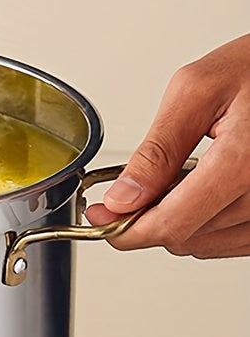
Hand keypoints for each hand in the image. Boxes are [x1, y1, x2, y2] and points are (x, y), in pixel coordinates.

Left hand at [85, 34, 249, 257]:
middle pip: (183, 236)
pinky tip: (198, 192)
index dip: (125, 228)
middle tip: (132, 188)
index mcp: (244, 163)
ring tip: (177, 178)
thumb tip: (122, 198)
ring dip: (177, 220)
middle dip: (148, 217)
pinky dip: (204, 224)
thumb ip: (157, 150)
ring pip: (203, 244)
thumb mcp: (196, 93)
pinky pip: (229, 241)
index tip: (101, 216)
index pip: (172, 223)